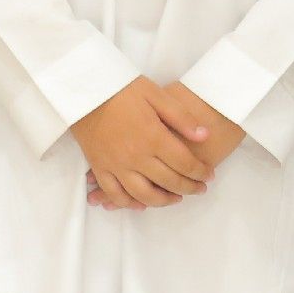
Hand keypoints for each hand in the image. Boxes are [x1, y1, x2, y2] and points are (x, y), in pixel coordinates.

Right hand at [70, 77, 212, 209]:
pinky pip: (115, 194)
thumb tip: (205, 135)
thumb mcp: (156, 94)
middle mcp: (136, 156)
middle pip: (168, 182)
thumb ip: (181, 117)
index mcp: (153, 137)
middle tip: (200, 189)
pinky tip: (141, 204)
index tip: (209, 175)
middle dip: (188, 188)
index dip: (200, 172)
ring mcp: (116, 165)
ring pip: (143, 195)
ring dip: (163, 201)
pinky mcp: (99, 168)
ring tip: (175, 198)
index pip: (184, 163)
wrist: (85, 90)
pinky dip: (129, 203)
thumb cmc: (122, 88)